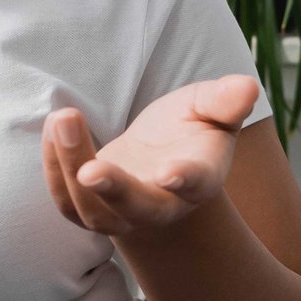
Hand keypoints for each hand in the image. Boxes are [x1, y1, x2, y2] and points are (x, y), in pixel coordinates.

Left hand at [42, 74, 259, 240]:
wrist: (158, 161)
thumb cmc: (187, 130)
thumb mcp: (208, 108)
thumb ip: (224, 101)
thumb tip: (247, 86)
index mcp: (198, 180)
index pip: (196, 184)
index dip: (186, 179)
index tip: (171, 172)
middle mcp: (160, 206)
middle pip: (137, 209)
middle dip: (114, 191)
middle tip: (90, 170)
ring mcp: (121, 214)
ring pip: (91, 209)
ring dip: (70, 167)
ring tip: (63, 119)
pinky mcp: (89, 209)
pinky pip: (66, 200)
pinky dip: (54, 166)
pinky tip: (53, 128)